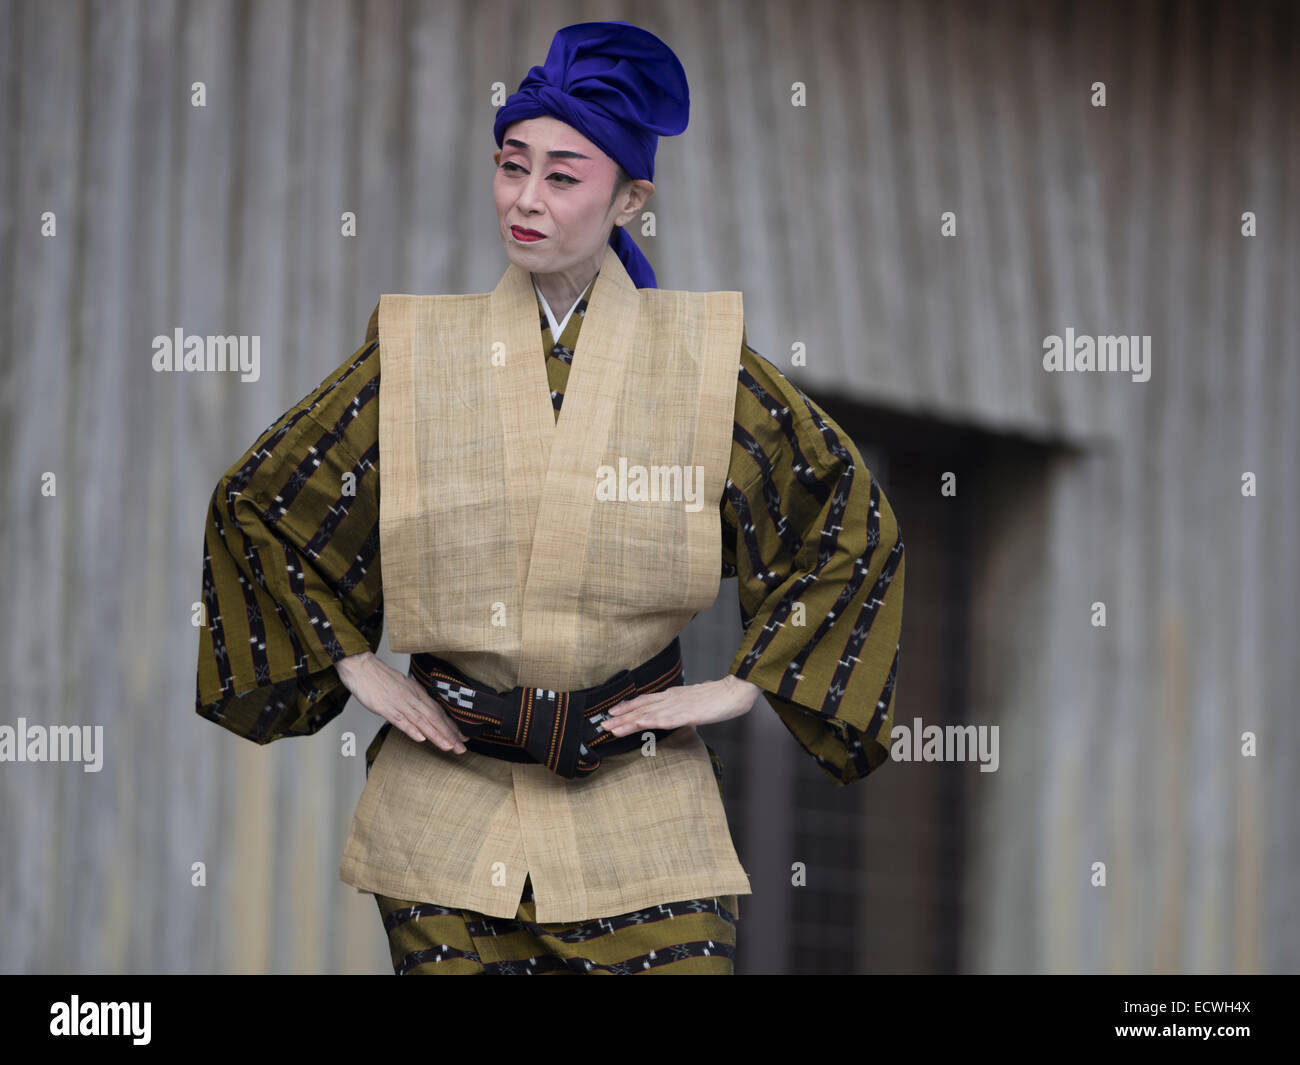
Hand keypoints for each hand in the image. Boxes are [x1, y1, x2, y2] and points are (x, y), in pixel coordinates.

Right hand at [335, 652, 467, 752]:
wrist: (361, 666)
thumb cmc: (380, 677)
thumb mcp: (403, 687)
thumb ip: (413, 701)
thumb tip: (424, 713)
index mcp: (417, 692)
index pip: (438, 711)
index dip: (451, 726)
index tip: (461, 737)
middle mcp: (412, 697)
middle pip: (434, 717)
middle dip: (449, 734)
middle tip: (461, 748)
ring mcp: (399, 702)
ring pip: (421, 720)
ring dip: (436, 734)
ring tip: (448, 746)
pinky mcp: (385, 707)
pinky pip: (400, 719)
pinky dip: (411, 729)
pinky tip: (420, 738)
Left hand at [598, 675, 761, 736]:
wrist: (736, 690)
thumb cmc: (719, 697)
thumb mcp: (695, 702)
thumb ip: (681, 707)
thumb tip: (671, 715)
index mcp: (673, 695)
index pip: (645, 701)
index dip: (627, 707)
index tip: (611, 713)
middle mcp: (671, 698)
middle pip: (640, 707)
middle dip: (620, 716)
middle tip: (602, 724)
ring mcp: (678, 705)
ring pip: (647, 713)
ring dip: (628, 721)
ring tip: (612, 728)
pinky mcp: (687, 713)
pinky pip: (665, 718)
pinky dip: (649, 721)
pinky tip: (638, 725)